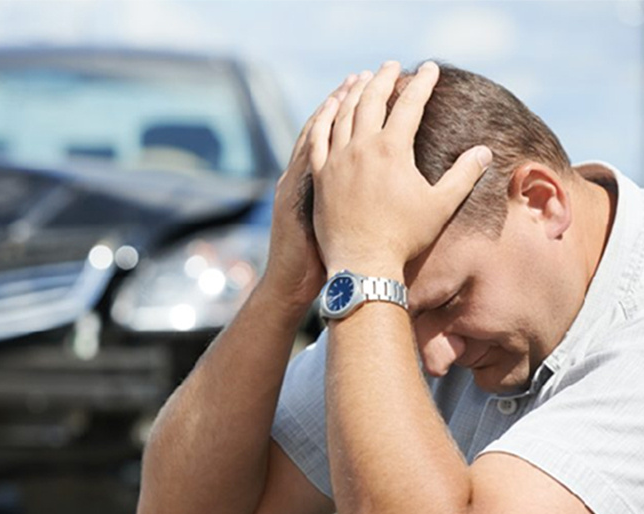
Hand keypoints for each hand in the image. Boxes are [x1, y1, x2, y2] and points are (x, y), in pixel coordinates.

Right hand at [262, 74, 356, 309]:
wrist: (289, 286)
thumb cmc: (316, 264)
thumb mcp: (330, 226)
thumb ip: (347, 203)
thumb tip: (377, 188)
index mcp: (310, 183)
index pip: (330, 138)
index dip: (346, 112)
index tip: (365, 88)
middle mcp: (300, 178)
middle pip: (323, 129)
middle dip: (343, 100)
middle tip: (362, 74)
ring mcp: (295, 187)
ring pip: (312, 138)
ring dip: (331, 110)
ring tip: (350, 85)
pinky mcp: (294, 200)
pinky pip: (305, 160)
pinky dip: (316, 137)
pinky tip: (331, 119)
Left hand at [309, 61, 491, 279]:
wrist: (362, 264)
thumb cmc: (404, 238)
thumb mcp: (441, 206)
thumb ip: (464, 175)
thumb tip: (484, 152)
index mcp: (391, 150)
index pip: (410, 104)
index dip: (422, 83)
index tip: (429, 68)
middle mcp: (360, 148)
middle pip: (371, 100)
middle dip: (384, 78)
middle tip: (392, 66)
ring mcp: (336, 160)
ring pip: (342, 113)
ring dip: (354, 91)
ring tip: (362, 78)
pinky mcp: (319, 175)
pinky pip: (318, 137)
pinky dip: (325, 116)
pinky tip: (330, 106)